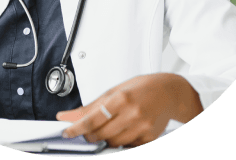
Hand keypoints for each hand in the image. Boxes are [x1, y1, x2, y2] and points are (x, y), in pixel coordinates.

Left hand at [56, 73, 202, 146]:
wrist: (169, 92)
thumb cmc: (141, 88)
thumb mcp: (114, 90)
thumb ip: (92, 105)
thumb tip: (69, 116)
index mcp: (122, 98)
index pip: (93, 118)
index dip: (77, 128)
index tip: (67, 132)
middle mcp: (133, 113)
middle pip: (101, 134)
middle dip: (90, 134)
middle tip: (87, 130)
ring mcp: (143, 127)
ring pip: (113, 142)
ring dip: (105, 138)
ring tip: (110, 125)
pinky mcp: (150, 138)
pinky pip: (127, 146)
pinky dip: (121, 141)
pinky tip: (124, 129)